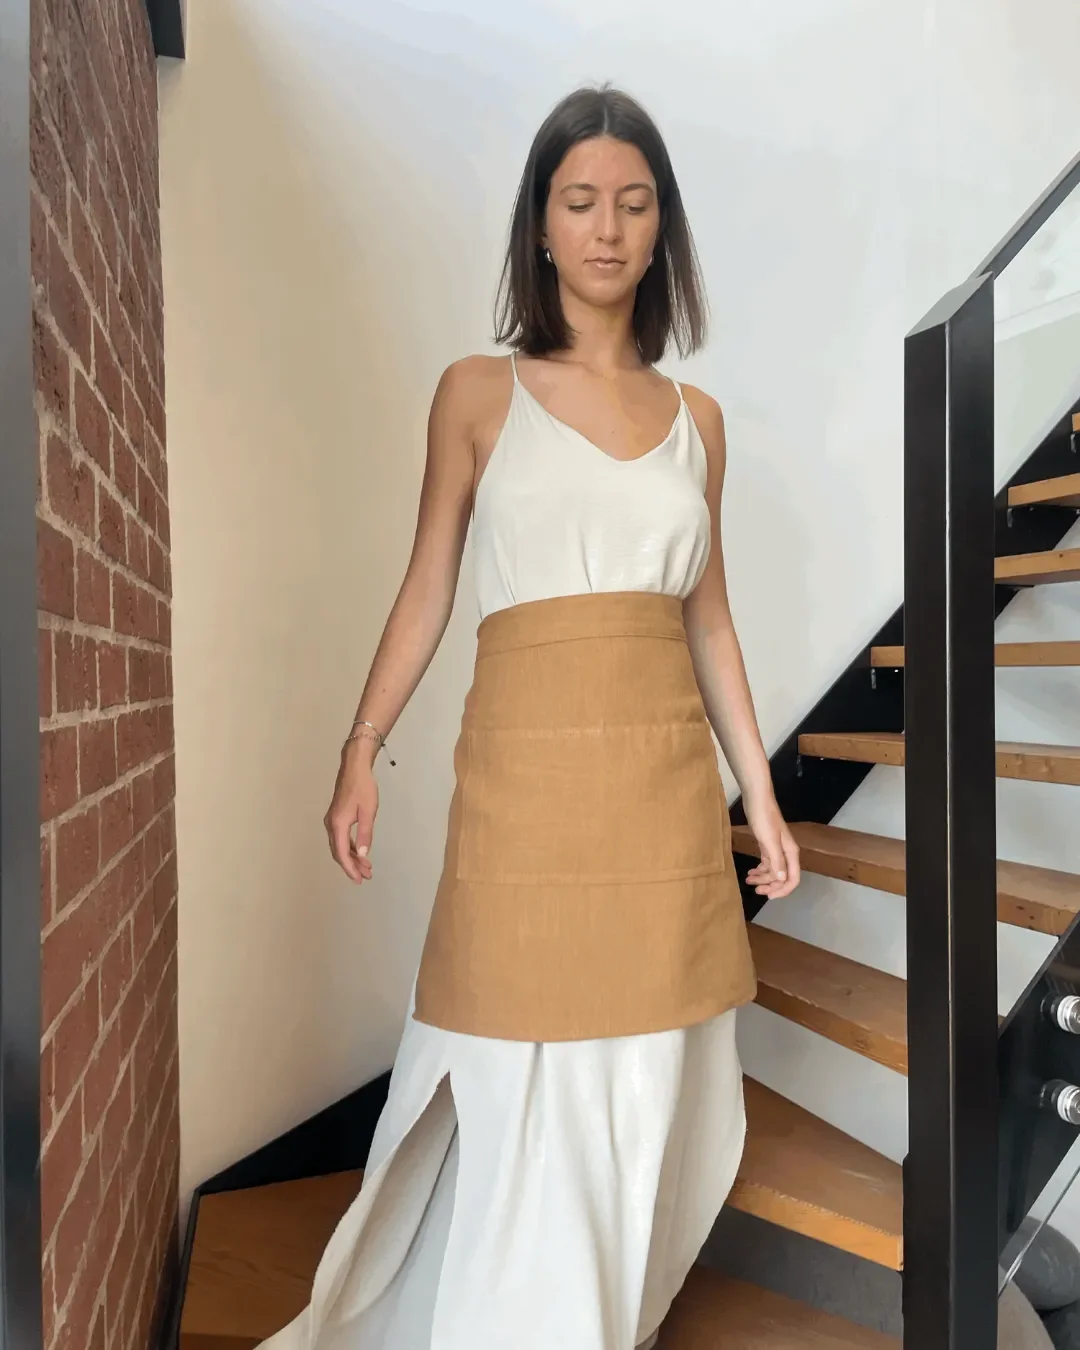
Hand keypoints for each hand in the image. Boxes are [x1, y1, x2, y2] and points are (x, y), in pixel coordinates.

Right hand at [324, 740, 378, 883]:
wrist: (355, 767)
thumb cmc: (363, 787)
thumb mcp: (368, 812)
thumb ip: (365, 834)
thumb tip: (363, 854)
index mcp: (337, 825)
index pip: (342, 854)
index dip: (350, 869)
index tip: (359, 879)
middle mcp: (331, 824)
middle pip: (339, 852)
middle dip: (352, 866)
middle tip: (366, 876)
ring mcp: (332, 820)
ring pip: (340, 845)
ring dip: (352, 857)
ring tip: (366, 867)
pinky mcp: (336, 816)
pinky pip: (341, 838)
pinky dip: (350, 847)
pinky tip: (359, 852)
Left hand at [743, 794, 799, 899]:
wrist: (757, 800)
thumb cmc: (764, 818)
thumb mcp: (769, 840)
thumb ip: (776, 860)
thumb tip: (781, 879)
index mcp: (790, 853)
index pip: (793, 879)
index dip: (783, 890)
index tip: (768, 896)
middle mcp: (786, 853)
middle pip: (782, 877)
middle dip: (770, 886)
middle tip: (756, 890)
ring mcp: (777, 849)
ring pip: (773, 871)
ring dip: (762, 878)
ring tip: (748, 880)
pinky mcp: (767, 845)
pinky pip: (767, 863)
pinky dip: (760, 870)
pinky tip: (751, 872)